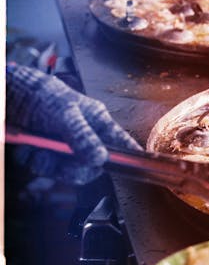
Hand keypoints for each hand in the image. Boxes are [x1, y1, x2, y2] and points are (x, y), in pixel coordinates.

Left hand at [6, 65, 141, 183]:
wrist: (6, 94)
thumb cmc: (40, 93)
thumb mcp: (64, 112)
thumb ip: (82, 136)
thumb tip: (101, 159)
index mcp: (96, 122)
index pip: (120, 142)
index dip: (130, 155)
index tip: (140, 166)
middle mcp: (83, 137)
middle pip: (92, 166)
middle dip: (75, 167)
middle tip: (64, 161)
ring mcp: (63, 147)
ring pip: (66, 171)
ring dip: (48, 164)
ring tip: (36, 148)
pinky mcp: (44, 153)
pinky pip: (44, 168)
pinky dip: (32, 161)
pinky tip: (27, 148)